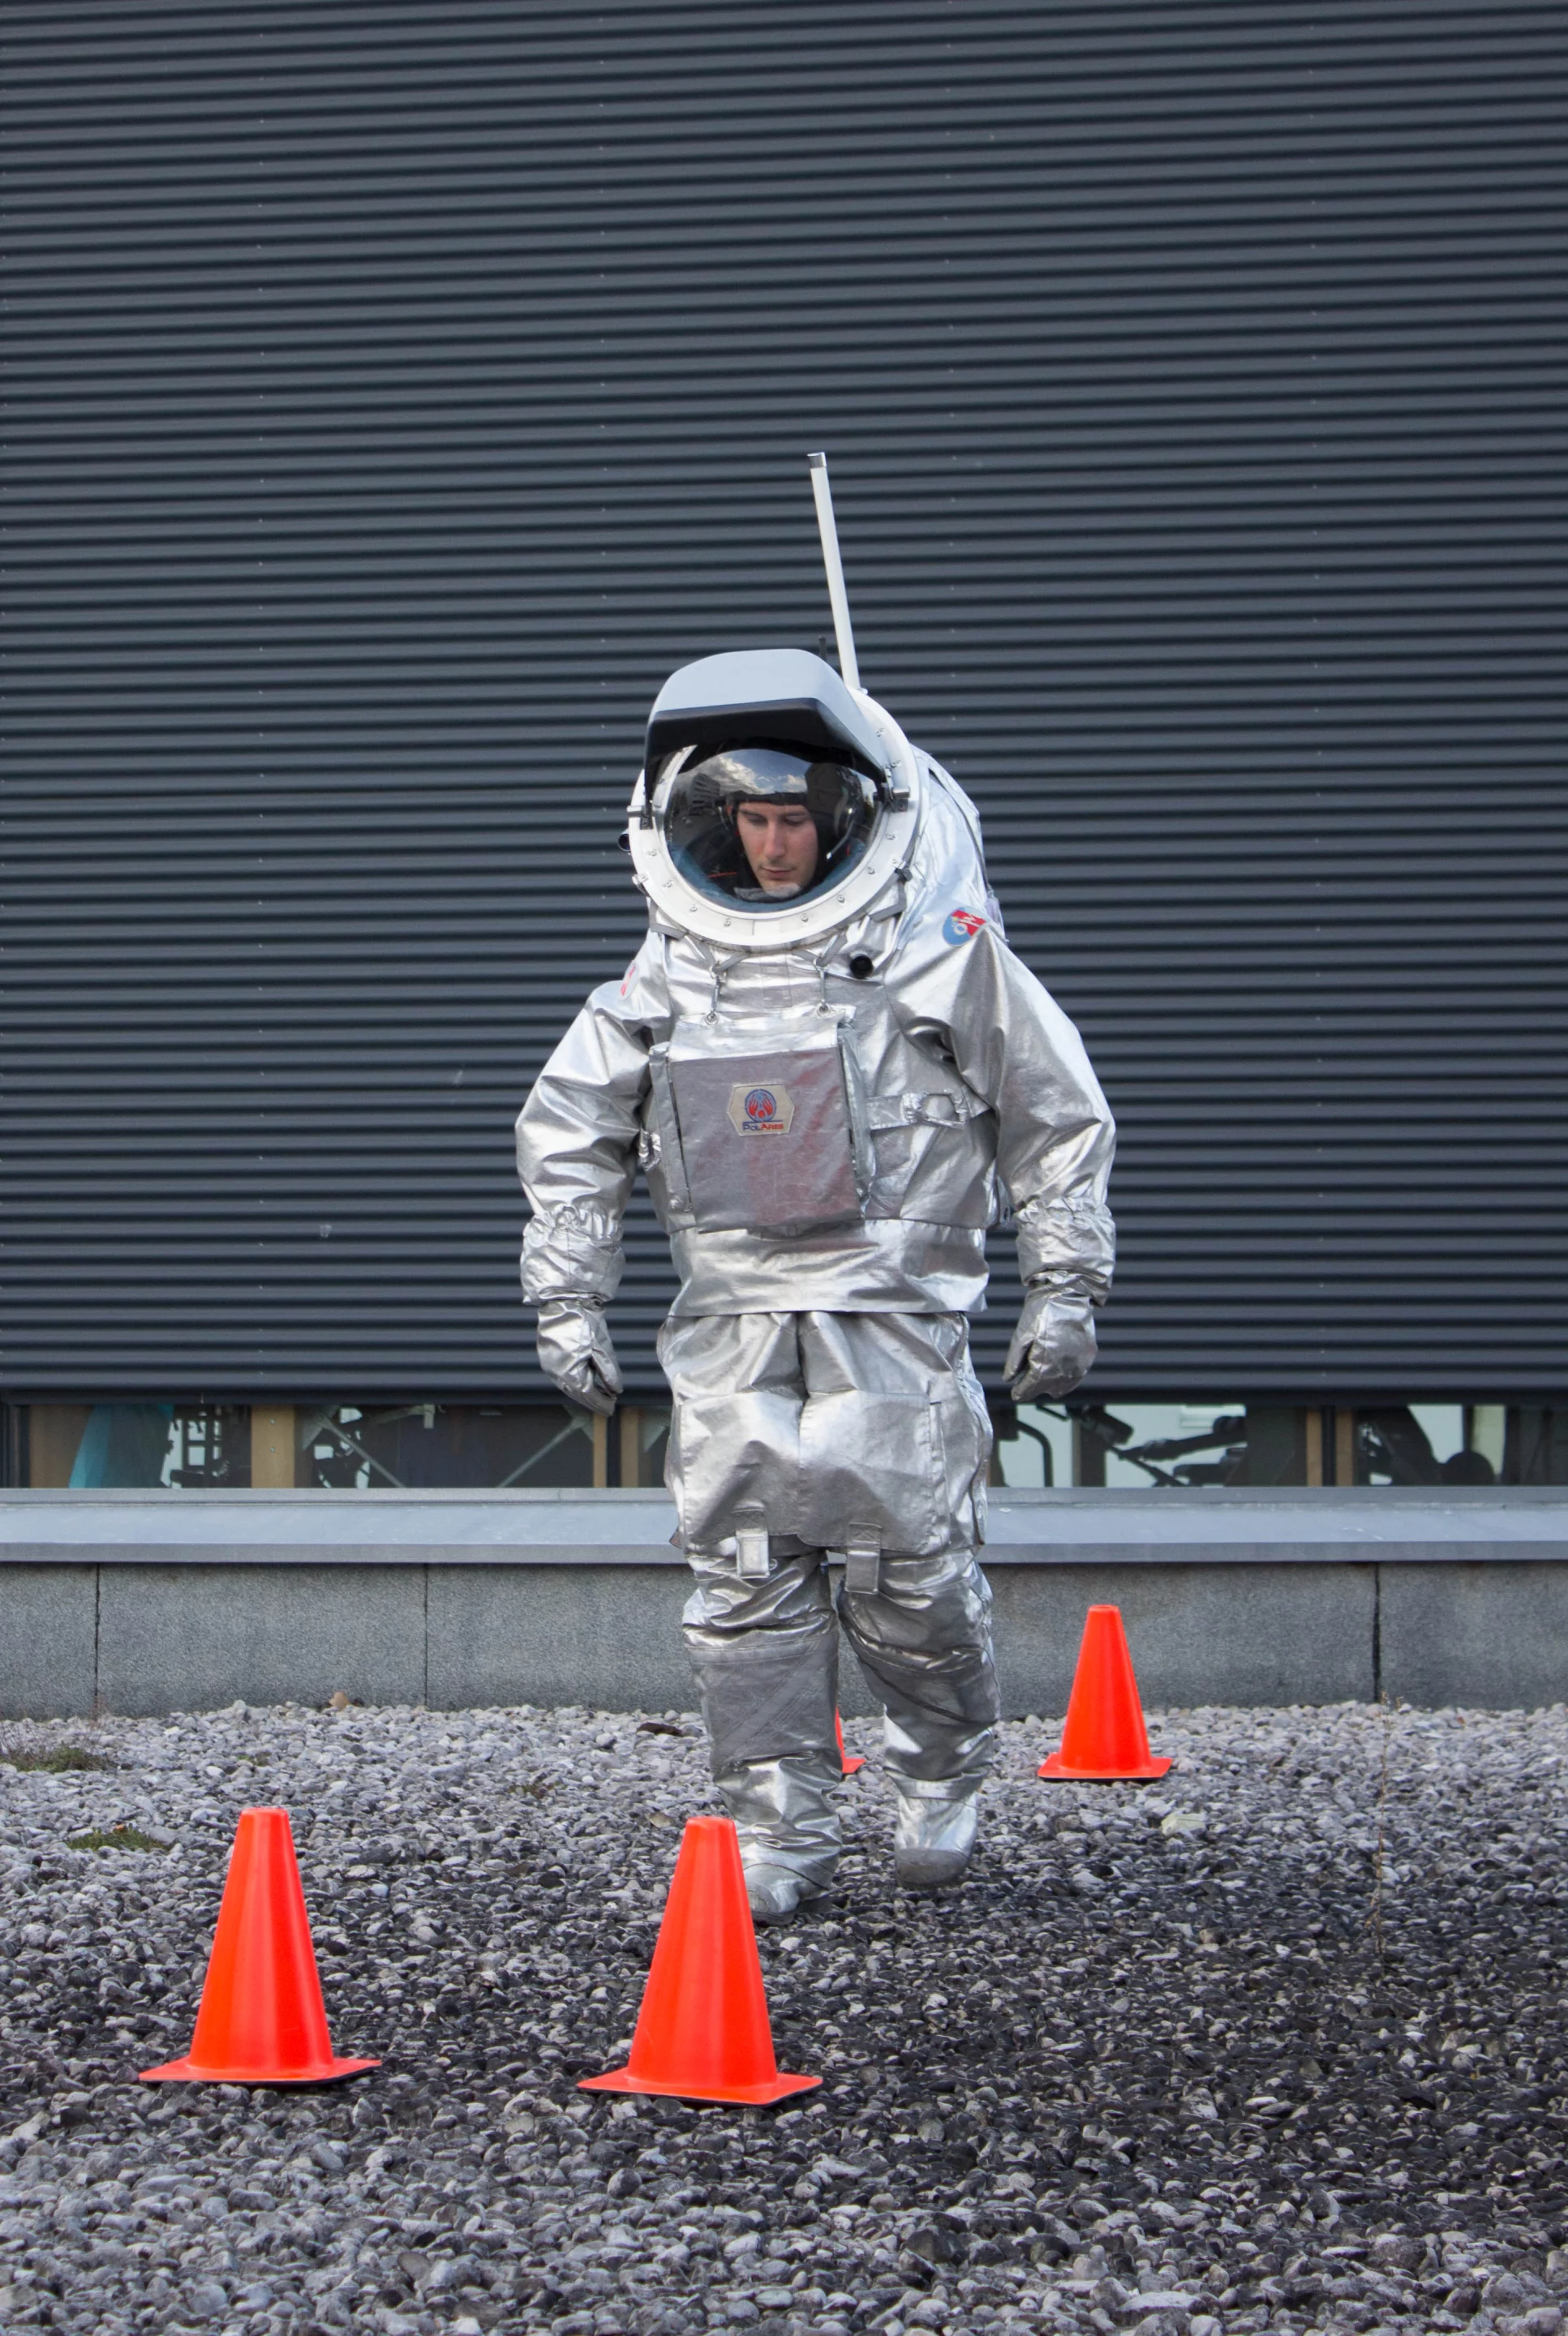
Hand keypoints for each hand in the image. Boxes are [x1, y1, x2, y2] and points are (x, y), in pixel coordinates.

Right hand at [536, 1299, 621, 1415]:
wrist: (563, 1300)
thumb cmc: (584, 1320)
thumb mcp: (601, 1346)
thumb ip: (608, 1371)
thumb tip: (616, 1390)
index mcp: (570, 1370)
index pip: (587, 1393)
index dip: (600, 1402)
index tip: (612, 1406)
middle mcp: (556, 1371)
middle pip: (576, 1392)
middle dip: (593, 1400)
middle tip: (607, 1405)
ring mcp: (549, 1365)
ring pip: (568, 1386)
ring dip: (583, 1392)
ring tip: (598, 1395)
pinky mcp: (547, 1357)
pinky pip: (561, 1377)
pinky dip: (574, 1382)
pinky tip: (584, 1382)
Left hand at [1005, 1282, 1097, 1402]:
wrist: (1067, 1295)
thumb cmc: (1041, 1312)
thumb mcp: (1021, 1336)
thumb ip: (1014, 1361)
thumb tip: (1009, 1380)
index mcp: (1044, 1365)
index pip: (1031, 1388)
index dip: (1021, 1392)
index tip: (1015, 1394)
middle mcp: (1063, 1370)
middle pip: (1046, 1389)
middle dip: (1035, 1387)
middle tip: (1026, 1381)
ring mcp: (1079, 1365)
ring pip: (1063, 1387)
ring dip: (1051, 1384)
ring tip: (1043, 1373)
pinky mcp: (1088, 1357)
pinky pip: (1076, 1377)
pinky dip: (1066, 1377)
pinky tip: (1059, 1368)